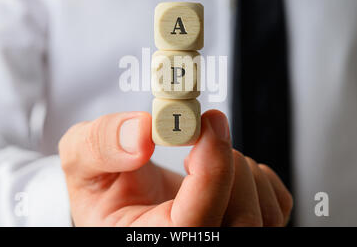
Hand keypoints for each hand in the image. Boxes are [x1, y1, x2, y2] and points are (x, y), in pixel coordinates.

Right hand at [59, 110, 292, 225]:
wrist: (125, 202)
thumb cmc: (104, 188)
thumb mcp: (80, 160)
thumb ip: (100, 144)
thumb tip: (141, 132)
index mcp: (149, 240)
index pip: (194, 227)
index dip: (212, 172)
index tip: (208, 123)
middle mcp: (192, 245)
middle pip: (241, 222)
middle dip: (226, 164)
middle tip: (200, 135)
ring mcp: (225, 240)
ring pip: (264, 213)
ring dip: (241, 167)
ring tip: (205, 156)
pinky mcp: (245, 228)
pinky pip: (276, 203)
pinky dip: (258, 175)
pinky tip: (226, 170)